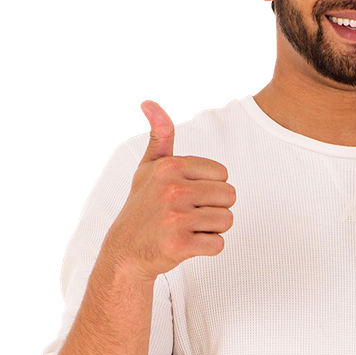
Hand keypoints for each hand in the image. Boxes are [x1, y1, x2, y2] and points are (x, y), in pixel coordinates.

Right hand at [102, 100, 235, 282]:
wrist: (126, 252)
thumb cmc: (142, 207)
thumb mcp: (148, 168)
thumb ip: (160, 136)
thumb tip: (149, 102)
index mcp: (169, 167)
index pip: (223, 174)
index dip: (211, 188)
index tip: (189, 196)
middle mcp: (172, 190)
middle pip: (229, 197)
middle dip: (215, 208)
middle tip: (191, 215)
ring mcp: (176, 218)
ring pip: (227, 220)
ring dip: (213, 228)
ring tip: (189, 229)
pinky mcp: (180, 245)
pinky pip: (218, 244)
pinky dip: (208, 247)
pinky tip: (188, 244)